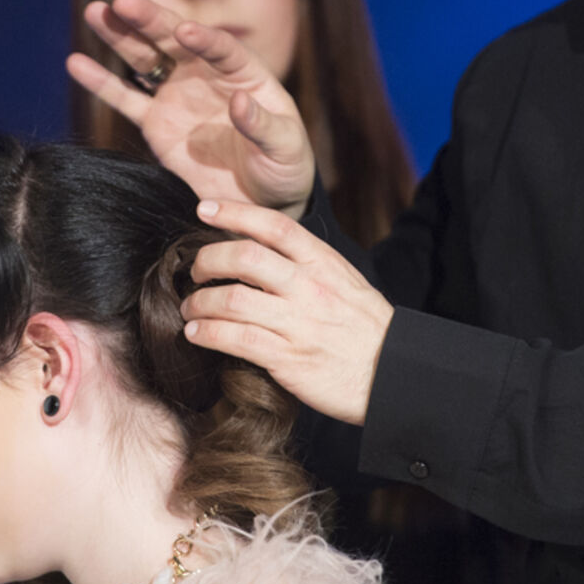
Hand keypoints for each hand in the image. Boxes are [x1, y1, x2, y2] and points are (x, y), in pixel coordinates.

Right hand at [66, 0, 315, 212]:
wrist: (261, 202)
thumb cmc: (285, 168)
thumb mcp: (286, 148)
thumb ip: (264, 126)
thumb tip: (240, 102)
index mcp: (244, 74)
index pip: (221, 48)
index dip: (204, 39)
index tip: (185, 29)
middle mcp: (207, 76)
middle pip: (175, 40)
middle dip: (150, 20)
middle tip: (123, 0)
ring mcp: (178, 95)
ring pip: (145, 59)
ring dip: (120, 35)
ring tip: (95, 11)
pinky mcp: (156, 123)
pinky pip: (125, 99)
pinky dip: (101, 82)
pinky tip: (76, 62)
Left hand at [182, 198, 392, 425]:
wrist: (393, 374)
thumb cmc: (366, 329)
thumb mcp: (346, 281)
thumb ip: (308, 263)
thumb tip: (265, 250)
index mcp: (323, 263)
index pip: (274, 225)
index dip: (234, 211)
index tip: (204, 209)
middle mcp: (309, 287)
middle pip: (244, 257)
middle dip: (207, 260)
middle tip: (195, 271)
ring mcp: (297, 322)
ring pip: (232, 300)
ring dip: (199, 303)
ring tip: (190, 309)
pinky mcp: (287, 358)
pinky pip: (236, 339)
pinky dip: (207, 333)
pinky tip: (197, 334)